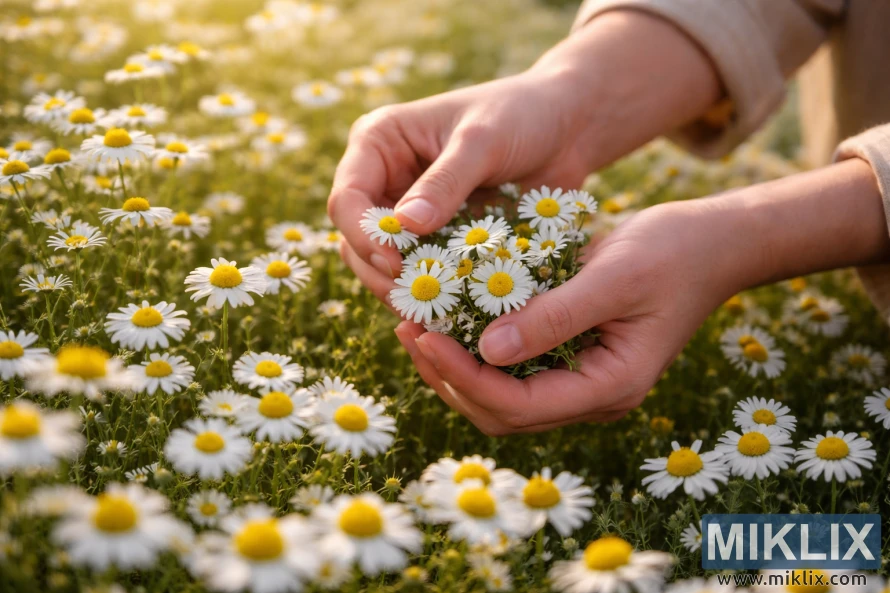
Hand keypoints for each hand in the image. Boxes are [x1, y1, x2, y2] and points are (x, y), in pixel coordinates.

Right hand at [329, 68, 599, 289]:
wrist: (566, 125)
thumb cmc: (521, 114)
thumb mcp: (482, 141)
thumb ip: (445, 183)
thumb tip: (405, 227)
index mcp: (379, 142)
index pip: (347, 199)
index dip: (363, 236)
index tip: (395, 264)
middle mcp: (384, 178)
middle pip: (356, 239)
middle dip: (379, 272)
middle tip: (413, 302)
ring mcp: (408, 211)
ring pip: (383, 263)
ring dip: (402, 289)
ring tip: (432, 312)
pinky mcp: (437, 237)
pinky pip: (422, 271)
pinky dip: (432, 291)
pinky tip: (452, 310)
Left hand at [394, 158, 889, 434]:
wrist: (712, 244)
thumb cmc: (670, 253)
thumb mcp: (613, 277)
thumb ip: (555, 317)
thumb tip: (485, 350)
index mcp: (609, 386)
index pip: (518, 404)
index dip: (462, 375)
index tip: (422, 333)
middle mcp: (591, 396)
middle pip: (501, 412)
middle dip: (448, 377)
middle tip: (408, 329)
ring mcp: (581, 381)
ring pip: (502, 397)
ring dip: (455, 368)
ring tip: (415, 325)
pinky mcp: (572, 359)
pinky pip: (513, 371)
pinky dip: (475, 351)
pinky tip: (449, 319)